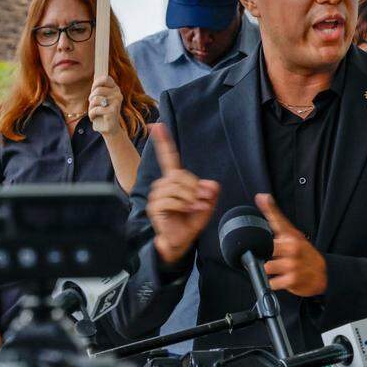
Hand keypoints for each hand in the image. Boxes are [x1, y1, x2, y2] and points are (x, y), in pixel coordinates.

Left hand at [88, 76, 123, 135]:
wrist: (110, 129)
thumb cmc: (104, 112)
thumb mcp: (103, 98)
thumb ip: (100, 89)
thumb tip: (95, 77)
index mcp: (116, 89)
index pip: (105, 78)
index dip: (96, 83)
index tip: (93, 91)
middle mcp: (118, 95)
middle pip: (98, 89)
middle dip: (91, 98)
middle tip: (92, 104)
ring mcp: (116, 103)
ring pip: (95, 99)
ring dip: (91, 107)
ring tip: (93, 111)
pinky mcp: (112, 111)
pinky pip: (96, 109)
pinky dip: (91, 114)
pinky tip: (94, 118)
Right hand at [147, 123, 219, 265]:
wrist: (182, 240)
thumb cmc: (191, 220)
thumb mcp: (207, 204)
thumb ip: (211, 192)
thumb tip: (210, 185)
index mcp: (174, 179)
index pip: (168, 157)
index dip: (163, 141)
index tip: (157, 125)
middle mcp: (163, 184)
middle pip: (179, 175)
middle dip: (194, 187)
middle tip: (202, 201)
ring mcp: (157, 196)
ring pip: (176, 188)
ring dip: (191, 198)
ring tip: (196, 207)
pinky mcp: (155, 207)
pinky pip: (172, 200)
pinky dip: (185, 206)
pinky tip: (189, 211)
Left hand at [258, 193, 327, 296]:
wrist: (322, 274)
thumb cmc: (303, 253)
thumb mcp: (292, 233)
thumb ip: (275, 217)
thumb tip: (262, 197)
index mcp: (291, 235)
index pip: (278, 219)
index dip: (268, 208)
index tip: (262, 197)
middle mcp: (293, 248)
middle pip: (265, 248)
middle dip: (264, 254)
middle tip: (273, 257)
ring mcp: (292, 264)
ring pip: (266, 267)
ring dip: (269, 270)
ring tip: (278, 269)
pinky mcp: (292, 280)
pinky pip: (272, 282)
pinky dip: (274, 283)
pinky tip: (282, 278)